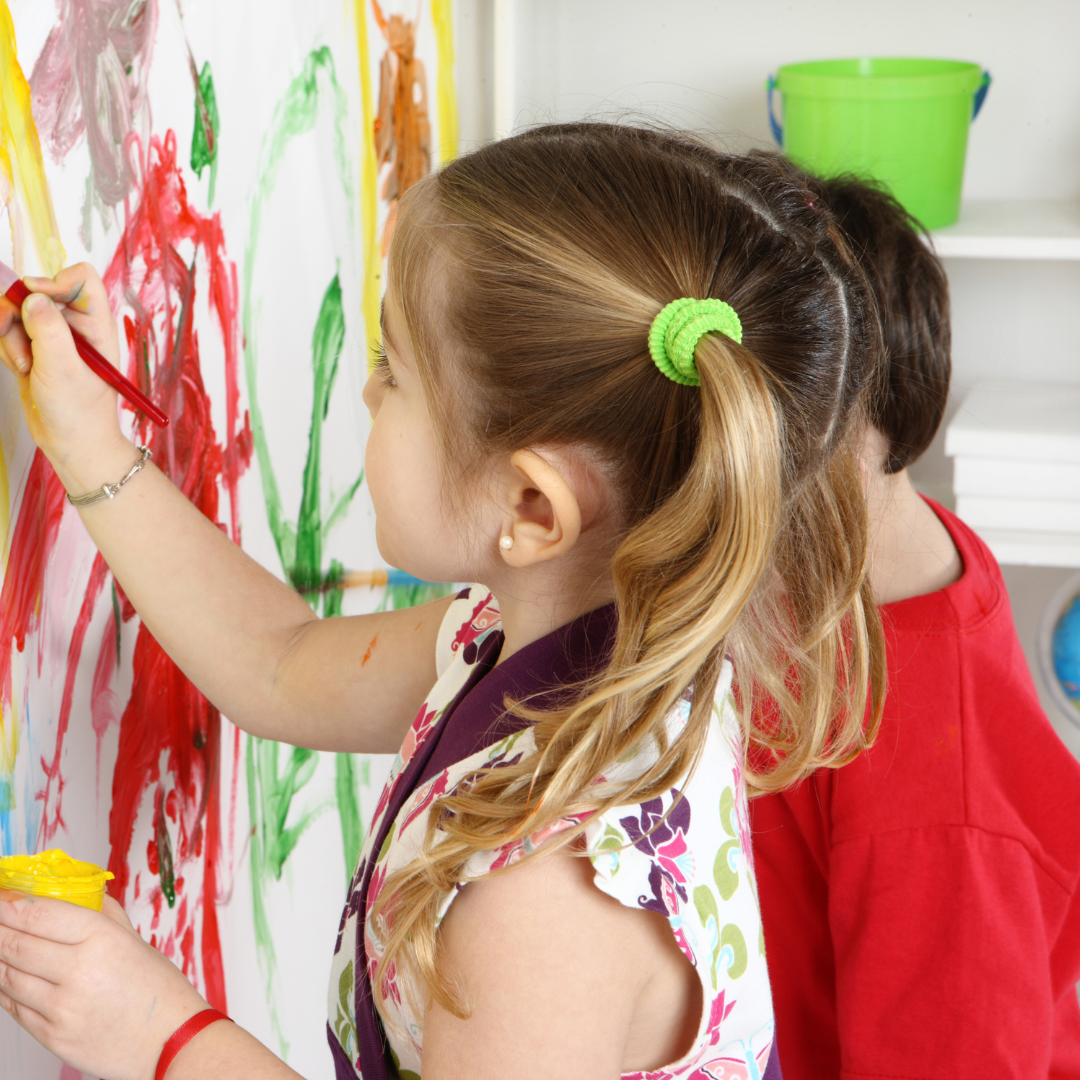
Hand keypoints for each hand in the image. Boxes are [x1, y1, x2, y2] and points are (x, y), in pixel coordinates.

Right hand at [0, 264, 130, 482]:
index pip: (80, 278)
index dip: (55, 280)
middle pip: (37, 291)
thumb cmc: (79, 412)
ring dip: (11, 336)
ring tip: (26, 366)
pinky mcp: (33, 348)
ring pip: (16, 311)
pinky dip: (7, 348)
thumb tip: (33, 296)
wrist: (70, 444)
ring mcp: (52, 336)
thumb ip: (47, 329)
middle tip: (22, 345)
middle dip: (20, 314)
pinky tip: (22, 371)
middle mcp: (76, 325)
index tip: (35, 300)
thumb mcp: (62, 369)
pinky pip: (8, 331)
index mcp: (95, 324)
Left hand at [0, 890, 207, 1079]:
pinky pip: (15, 1009)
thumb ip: (103, 915)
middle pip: (16, 944)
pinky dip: (5, 991)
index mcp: (103, 939)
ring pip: (8, 978)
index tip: (0, 896)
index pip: (40, 914)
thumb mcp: (135, 941)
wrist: (171, 1041)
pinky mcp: (53, 1038)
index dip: (10, 903)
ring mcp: (62, 1008)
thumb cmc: (158, 989)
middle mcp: (79, 972)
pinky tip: (6, 978)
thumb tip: (74, 895)